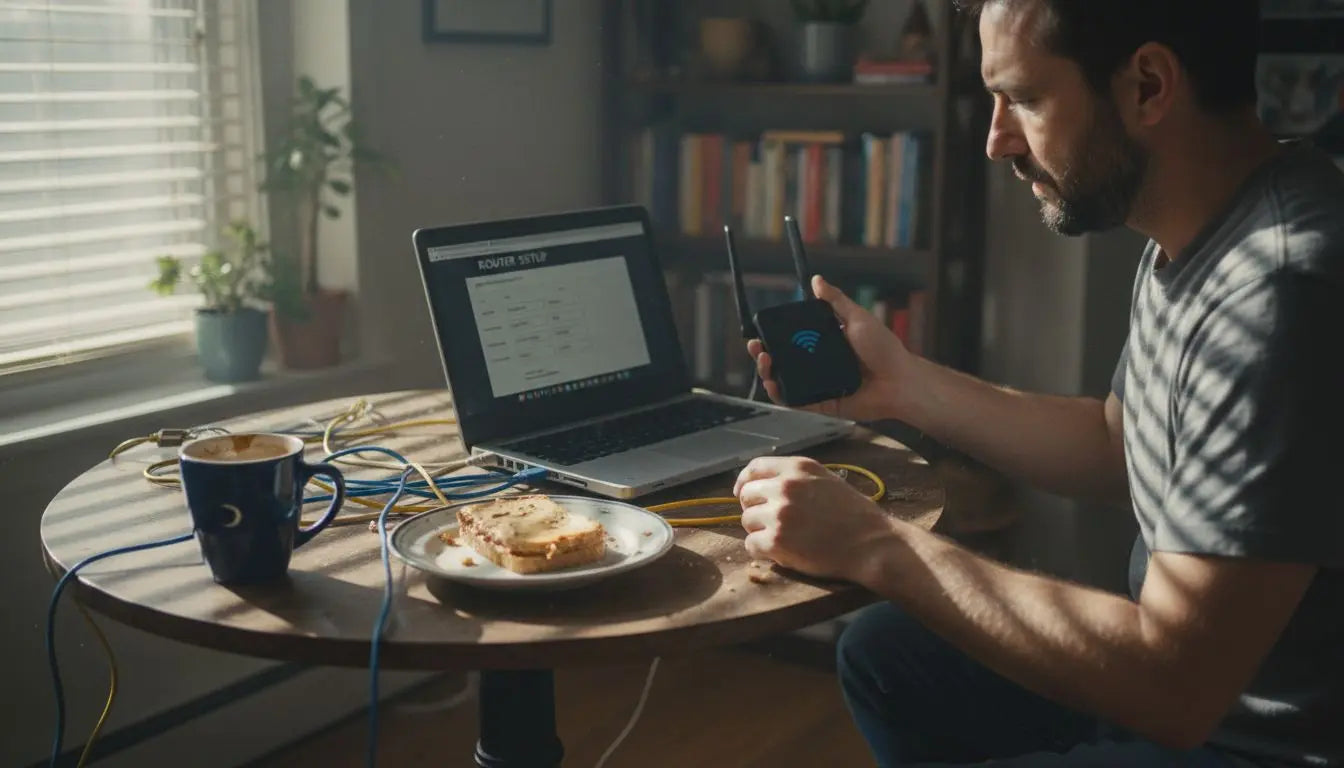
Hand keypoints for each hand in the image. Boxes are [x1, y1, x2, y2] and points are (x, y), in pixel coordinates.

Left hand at [733, 456, 894, 581]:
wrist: (872, 544)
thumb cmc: (854, 514)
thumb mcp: (825, 480)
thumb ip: (795, 477)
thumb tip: (762, 483)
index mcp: (797, 467)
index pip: (754, 468)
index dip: (744, 482)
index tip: (743, 494)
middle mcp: (785, 486)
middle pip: (746, 496)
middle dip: (755, 509)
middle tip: (772, 523)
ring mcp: (779, 514)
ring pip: (746, 521)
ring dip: (760, 531)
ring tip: (784, 538)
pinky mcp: (776, 541)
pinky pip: (751, 545)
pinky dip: (762, 551)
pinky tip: (781, 553)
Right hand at [748, 275, 912, 422]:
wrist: (899, 380)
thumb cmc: (884, 349)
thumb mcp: (857, 318)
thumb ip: (836, 301)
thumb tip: (817, 280)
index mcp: (825, 344)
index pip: (792, 340)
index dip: (774, 337)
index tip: (761, 331)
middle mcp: (819, 365)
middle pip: (783, 361)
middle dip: (764, 355)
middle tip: (756, 347)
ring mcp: (819, 385)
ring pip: (785, 381)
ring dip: (768, 374)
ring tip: (764, 362)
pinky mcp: (822, 404)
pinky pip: (796, 401)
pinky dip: (781, 396)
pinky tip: (773, 385)